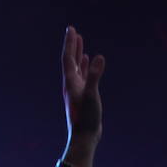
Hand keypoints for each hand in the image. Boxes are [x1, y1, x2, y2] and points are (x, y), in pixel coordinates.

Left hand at [62, 26, 104, 145]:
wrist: (84, 137)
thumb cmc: (87, 118)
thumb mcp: (92, 95)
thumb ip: (95, 76)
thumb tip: (98, 57)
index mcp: (70, 82)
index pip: (68, 58)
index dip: (70, 43)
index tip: (71, 29)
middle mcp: (71, 84)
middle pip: (70, 60)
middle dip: (72, 45)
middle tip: (73, 31)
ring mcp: (77, 90)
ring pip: (77, 67)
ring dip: (78, 54)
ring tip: (80, 41)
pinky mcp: (84, 95)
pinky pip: (84, 76)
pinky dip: (86, 66)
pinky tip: (89, 61)